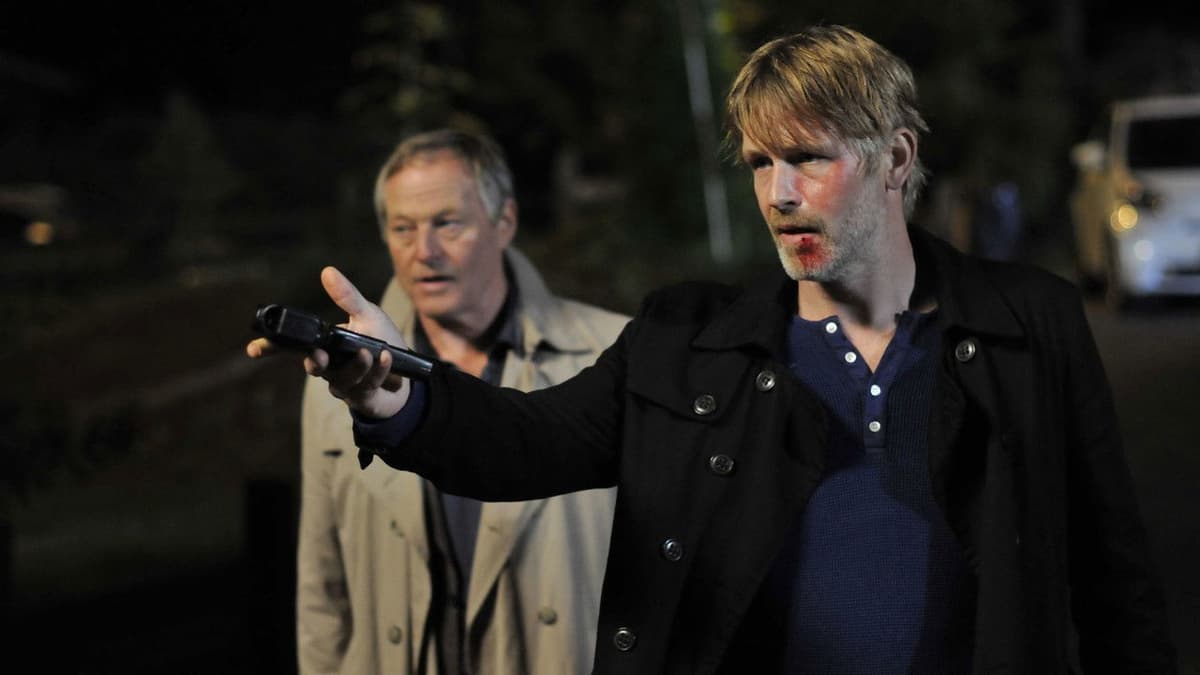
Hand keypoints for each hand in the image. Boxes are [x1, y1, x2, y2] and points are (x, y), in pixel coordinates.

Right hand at [245, 266, 411, 418]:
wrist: (408, 375)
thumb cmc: (383, 342)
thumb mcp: (367, 315)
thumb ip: (347, 297)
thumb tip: (327, 271)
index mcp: (326, 345)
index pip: (293, 347)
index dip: (271, 348)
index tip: (253, 349)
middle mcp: (330, 366)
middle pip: (313, 367)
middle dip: (314, 364)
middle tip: (319, 357)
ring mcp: (345, 383)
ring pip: (342, 379)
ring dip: (356, 366)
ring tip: (370, 354)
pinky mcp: (363, 396)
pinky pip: (366, 385)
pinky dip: (377, 371)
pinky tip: (385, 359)